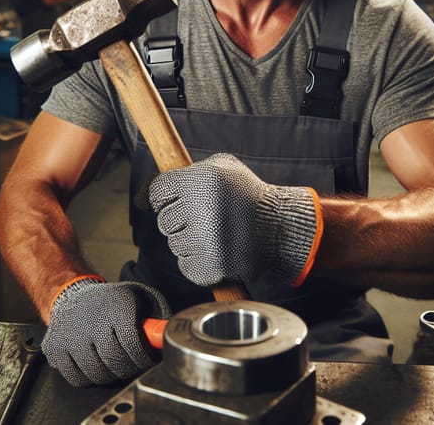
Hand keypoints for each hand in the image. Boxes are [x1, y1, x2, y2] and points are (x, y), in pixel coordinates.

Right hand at [41, 279, 169, 385]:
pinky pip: (78, 379)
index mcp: (117, 307)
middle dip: (129, 368)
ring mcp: (70, 337)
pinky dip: (90, 377)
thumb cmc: (111, 300)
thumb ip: (158, 313)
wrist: (73, 294)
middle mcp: (92, 321)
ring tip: (115, 361)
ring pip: (97, 374)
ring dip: (110, 374)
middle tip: (133, 363)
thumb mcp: (140, 295)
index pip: (134, 347)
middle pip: (116, 363)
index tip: (147, 359)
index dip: (144, 359)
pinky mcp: (55, 349)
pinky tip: (96, 362)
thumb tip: (168, 334)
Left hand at [148, 153, 321, 286]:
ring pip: (174, 244)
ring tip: (215, 232)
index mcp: (202, 179)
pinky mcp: (211, 266)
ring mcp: (206, 241)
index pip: (157, 191)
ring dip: (189, 240)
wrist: (279, 227)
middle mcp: (202, 209)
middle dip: (179, 219)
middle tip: (204, 217)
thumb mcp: (224, 166)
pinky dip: (196, 261)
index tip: (177, 199)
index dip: (166, 196)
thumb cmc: (246, 193)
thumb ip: (190, 169)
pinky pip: (185, 264)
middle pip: (164, 220)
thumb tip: (154, 183)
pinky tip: (217, 249)